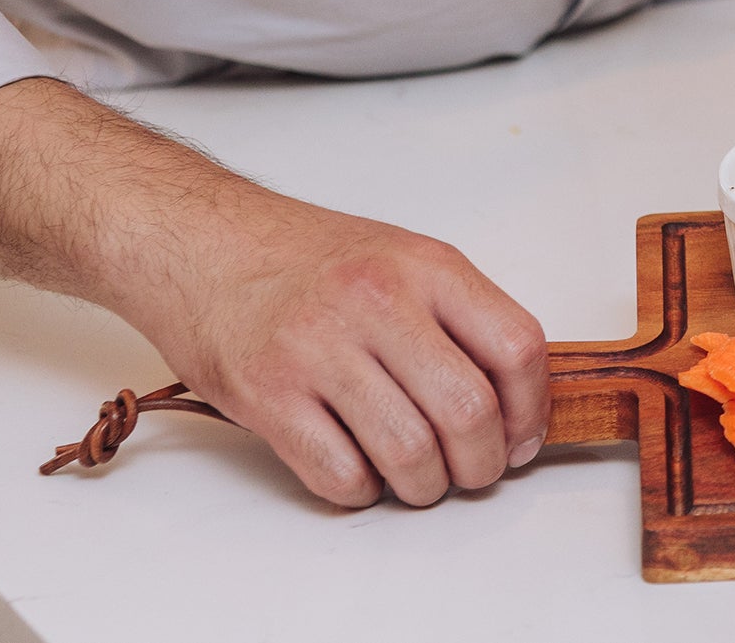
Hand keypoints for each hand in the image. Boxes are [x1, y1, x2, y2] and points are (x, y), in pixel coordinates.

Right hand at [119, 187, 550, 508]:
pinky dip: (361, 491)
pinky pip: (339, 474)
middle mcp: (379, 303)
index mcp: (427, 267)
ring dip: (424, 486)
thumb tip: (512, 399)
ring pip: (409, 452)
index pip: (516, 347)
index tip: (523, 439)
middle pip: (468, 410)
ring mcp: (320, 349)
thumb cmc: (304, 258)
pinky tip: (360, 473)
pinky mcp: (268, 394)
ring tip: (418, 480)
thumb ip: (458, 316)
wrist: (203, 243)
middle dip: (482, 463)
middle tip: (473, 473)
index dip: (531, 409)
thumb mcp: (402, 257)